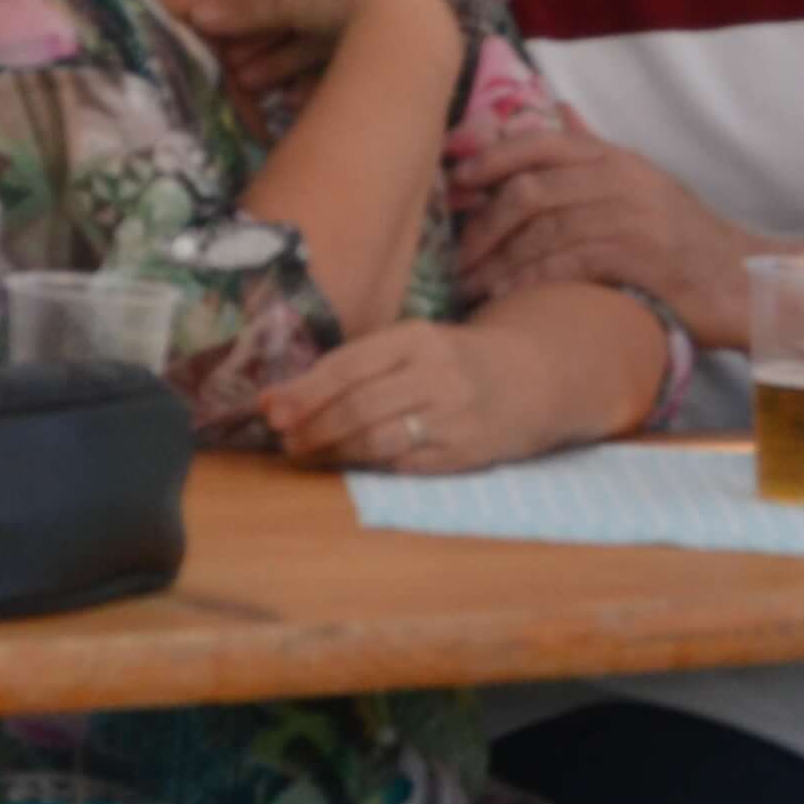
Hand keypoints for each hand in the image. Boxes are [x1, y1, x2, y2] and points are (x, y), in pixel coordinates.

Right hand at [193, 0, 449, 93]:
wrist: (409, 31)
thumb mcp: (287, 0)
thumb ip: (243, 11)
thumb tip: (194, 15)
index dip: (249, 6)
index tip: (225, 32)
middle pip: (298, 15)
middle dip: (262, 43)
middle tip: (232, 69)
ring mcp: (374, 15)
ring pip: (316, 42)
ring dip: (280, 65)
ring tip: (249, 89)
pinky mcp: (387, 50)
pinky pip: (341, 63)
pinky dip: (314, 80)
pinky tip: (292, 100)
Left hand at [261, 318, 566, 472]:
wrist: (533, 379)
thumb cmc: (452, 361)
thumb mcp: (411, 345)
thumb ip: (354, 366)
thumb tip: (278, 396)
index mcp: (417, 338)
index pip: (348, 365)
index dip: (304, 390)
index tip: (269, 408)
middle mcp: (438, 374)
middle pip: (359, 406)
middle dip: (313, 426)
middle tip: (283, 439)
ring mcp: (455, 416)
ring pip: (379, 440)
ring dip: (334, 451)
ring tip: (306, 453)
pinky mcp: (466, 452)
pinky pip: (405, 464)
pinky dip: (369, 466)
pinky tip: (346, 463)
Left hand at [454, 126, 767, 342]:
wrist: (742, 280)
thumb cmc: (684, 239)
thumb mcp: (642, 184)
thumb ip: (595, 151)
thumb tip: (560, 109)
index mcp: (616, 158)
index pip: (540, 144)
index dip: (491, 159)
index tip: (455, 182)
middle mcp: (620, 179)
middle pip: (531, 190)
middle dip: (484, 223)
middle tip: (453, 253)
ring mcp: (631, 216)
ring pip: (544, 230)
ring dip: (498, 261)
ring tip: (468, 285)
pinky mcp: (638, 256)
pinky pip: (568, 264)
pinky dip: (530, 281)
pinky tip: (506, 297)